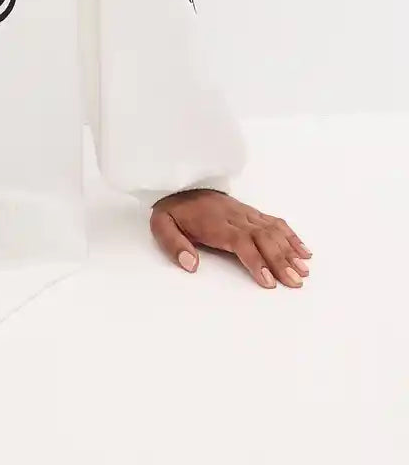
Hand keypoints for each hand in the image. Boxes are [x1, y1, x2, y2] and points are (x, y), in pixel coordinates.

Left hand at [149, 188, 311, 288]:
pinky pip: (274, 222)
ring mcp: (245, 213)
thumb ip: (174, 244)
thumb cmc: (174, 209)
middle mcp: (235, 217)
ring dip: (290, 251)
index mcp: (215, 223)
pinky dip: (291, 236)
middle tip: (295, 282)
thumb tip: (191, 264)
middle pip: (263, 237)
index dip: (255, 260)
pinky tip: (303, 251)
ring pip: (272, 230)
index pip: (240, 240)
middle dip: (280, 260)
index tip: (268, 281)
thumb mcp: (161, 225)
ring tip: (304, 272)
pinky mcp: (250, 212)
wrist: (180, 182)